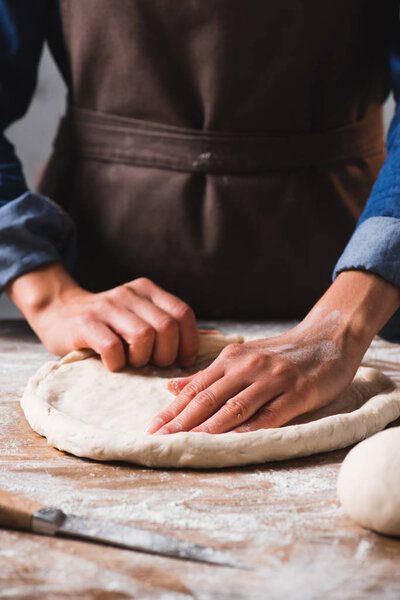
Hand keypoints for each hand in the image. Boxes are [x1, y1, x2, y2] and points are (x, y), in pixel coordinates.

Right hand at [6, 262, 197, 371]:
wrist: (58, 312)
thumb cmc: (107, 323)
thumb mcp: (140, 316)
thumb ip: (171, 325)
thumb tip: (212, 338)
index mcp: (148, 291)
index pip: (183, 313)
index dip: (188, 341)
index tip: (182, 361)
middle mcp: (130, 294)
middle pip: (167, 327)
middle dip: (166, 354)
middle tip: (154, 364)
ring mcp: (107, 306)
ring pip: (143, 336)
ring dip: (143, 358)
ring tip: (133, 362)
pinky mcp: (85, 323)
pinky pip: (113, 347)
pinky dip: (118, 363)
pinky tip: (114, 365)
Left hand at [146, 313, 359, 433]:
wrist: (328, 339)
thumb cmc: (281, 354)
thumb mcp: (242, 358)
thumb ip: (208, 375)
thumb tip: (170, 387)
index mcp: (231, 359)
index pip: (195, 388)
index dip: (172, 410)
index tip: (151, 428)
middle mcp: (248, 366)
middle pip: (209, 398)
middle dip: (181, 422)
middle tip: (159, 440)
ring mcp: (273, 379)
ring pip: (235, 407)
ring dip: (210, 428)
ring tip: (188, 445)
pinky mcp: (297, 392)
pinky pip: (271, 414)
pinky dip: (251, 428)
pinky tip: (235, 442)